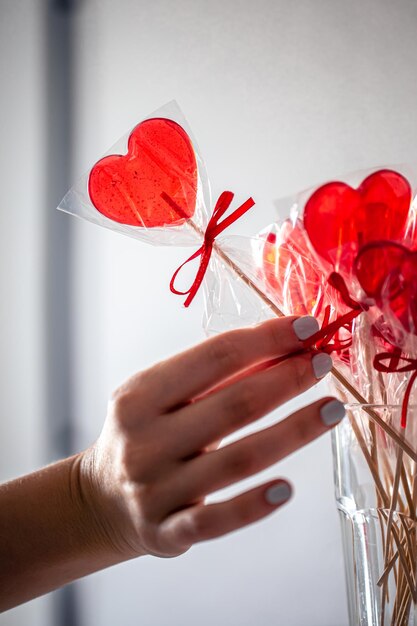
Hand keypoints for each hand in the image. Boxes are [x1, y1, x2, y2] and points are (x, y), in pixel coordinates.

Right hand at [78, 315, 343, 561]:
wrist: (101, 499)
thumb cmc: (143, 435)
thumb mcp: (159, 397)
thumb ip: (215, 377)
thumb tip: (284, 348)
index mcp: (140, 396)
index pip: (215, 357)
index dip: (267, 339)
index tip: (307, 328)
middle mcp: (145, 441)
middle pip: (233, 405)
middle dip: (287, 380)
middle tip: (324, 364)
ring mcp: (156, 490)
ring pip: (237, 460)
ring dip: (293, 432)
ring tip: (331, 410)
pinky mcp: (167, 532)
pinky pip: (217, 520)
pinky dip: (254, 505)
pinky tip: (286, 489)